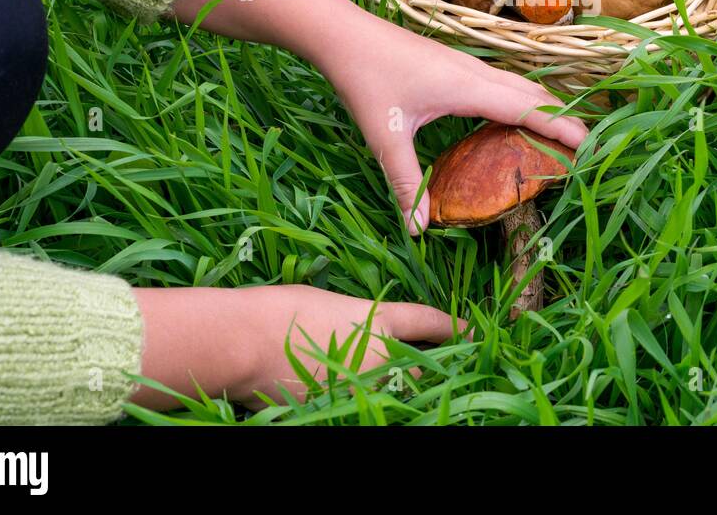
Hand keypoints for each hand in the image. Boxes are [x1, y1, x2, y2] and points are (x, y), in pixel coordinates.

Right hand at [133, 285, 463, 410]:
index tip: (471, 329)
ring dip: (387, 389)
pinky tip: (333, 392)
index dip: (452, 326)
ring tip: (362, 378)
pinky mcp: (340, 410)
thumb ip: (355, 322)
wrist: (244, 342)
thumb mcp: (327, 305)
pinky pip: (359, 407)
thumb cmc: (280, 310)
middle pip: (421, 368)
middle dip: (425, 369)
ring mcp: (363, 388)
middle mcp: (381, 357)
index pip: (428, 322)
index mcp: (379, 321)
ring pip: (391, 393)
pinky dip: (354, 402)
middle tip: (425, 368)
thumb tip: (359, 333)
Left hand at [173, 0, 587, 235]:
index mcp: (468, 87)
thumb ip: (406, 182)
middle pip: (534, 93)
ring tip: (561, 135)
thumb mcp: (385, 135)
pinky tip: (513, 118)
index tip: (591, 145)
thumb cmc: (365, 79)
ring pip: (519, 84)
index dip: (562, 126)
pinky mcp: (455, 63)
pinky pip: (502, 82)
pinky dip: (521, 99)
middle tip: (586, 148)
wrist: (342, 33)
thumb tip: (419, 228)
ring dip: (544, 106)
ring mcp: (466, 64)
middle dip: (564, 118)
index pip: (529, 108)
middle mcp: (476, 72)